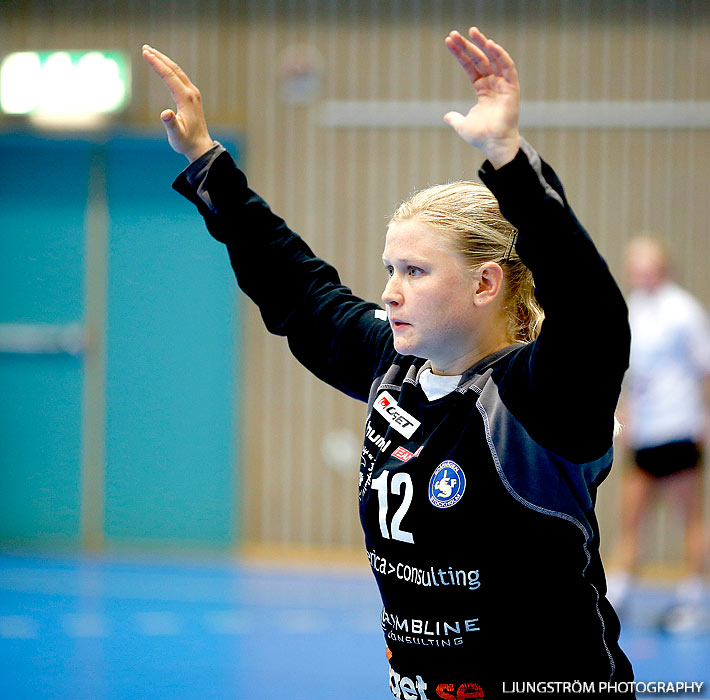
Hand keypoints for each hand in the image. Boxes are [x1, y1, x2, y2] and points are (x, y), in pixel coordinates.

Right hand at [142, 45, 213, 162]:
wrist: (200, 146)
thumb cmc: (186, 142)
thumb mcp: (176, 135)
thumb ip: (171, 124)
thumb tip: (165, 113)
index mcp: (186, 99)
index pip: (169, 76)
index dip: (157, 64)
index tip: (145, 53)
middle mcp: (191, 93)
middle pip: (174, 70)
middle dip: (159, 58)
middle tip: (145, 48)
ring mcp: (193, 94)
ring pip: (178, 72)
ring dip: (164, 61)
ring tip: (151, 52)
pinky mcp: (193, 96)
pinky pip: (180, 78)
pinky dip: (170, 69)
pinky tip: (163, 67)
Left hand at [444, 27, 520, 168]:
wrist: (494, 144)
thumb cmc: (481, 136)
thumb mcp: (462, 126)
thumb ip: (455, 118)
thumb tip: (446, 116)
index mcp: (483, 90)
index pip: (470, 67)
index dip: (460, 55)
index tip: (449, 42)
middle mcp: (493, 84)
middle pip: (479, 59)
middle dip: (467, 46)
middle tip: (454, 33)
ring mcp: (503, 84)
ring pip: (493, 59)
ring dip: (483, 44)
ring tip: (471, 32)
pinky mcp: (512, 88)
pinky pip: (507, 67)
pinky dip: (500, 55)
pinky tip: (490, 45)